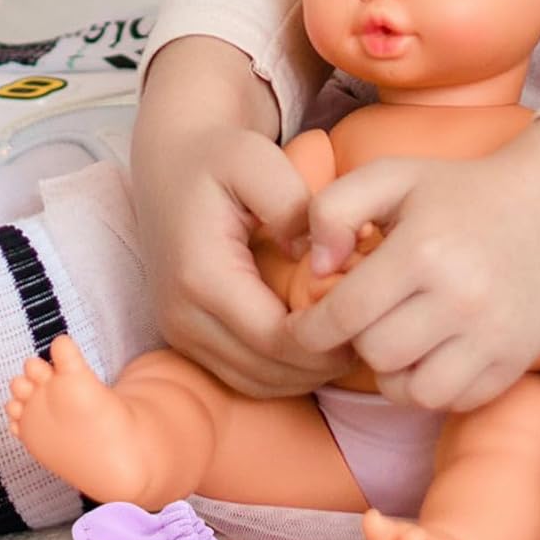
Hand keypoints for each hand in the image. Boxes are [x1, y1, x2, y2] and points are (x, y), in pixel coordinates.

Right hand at [131, 36, 354, 397]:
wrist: (169, 162)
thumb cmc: (218, 156)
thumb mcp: (257, 159)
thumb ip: (293, 203)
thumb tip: (319, 255)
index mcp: (200, 275)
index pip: (275, 338)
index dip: (326, 340)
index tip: (367, 316)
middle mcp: (182, 314)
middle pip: (267, 370)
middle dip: (322, 361)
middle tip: (370, 334)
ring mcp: (179, 332)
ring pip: (256, 383)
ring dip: (306, 373)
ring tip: (347, 339)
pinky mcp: (185, 339)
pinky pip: (242, 377)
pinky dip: (284, 372)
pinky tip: (316, 344)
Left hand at [291, 120, 539, 410]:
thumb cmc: (455, 193)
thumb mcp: (389, 177)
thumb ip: (333, 210)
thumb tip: (317, 267)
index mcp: (424, 251)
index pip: (345, 314)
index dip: (309, 328)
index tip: (301, 326)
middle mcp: (462, 298)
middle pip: (376, 354)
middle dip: (358, 340)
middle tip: (368, 318)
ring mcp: (493, 335)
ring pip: (413, 391)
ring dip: (393, 372)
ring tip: (397, 340)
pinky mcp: (513, 362)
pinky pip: (452, 401)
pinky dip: (431, 386)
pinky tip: (430, 353)